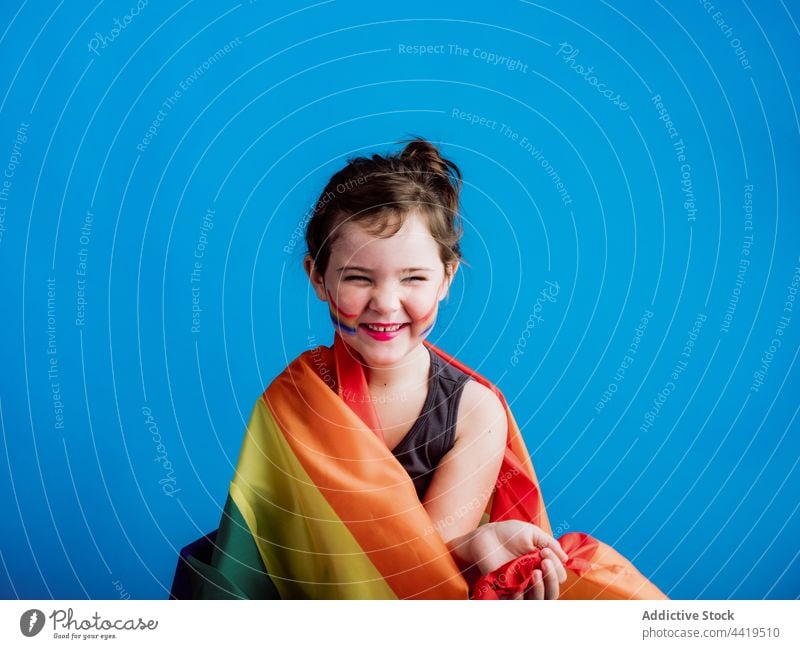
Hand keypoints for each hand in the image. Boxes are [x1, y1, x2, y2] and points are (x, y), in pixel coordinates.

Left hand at [449, 520, 568, 599]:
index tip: (545, 552)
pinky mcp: (506, 591)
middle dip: (553, 578)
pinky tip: (522, 583)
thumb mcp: (532, 533)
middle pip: (552, 592)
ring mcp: (521, 586)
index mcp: (542, 566)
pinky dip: (523, 595)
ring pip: (538, 600)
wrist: (486, 535)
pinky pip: (518, 601)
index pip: (558, 576)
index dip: (557, 566)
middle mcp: (534, 579)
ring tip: (536, 572)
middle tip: (545, 561)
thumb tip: (566, 559)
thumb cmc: (508, 533)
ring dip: (542, 588)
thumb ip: (550, 544)